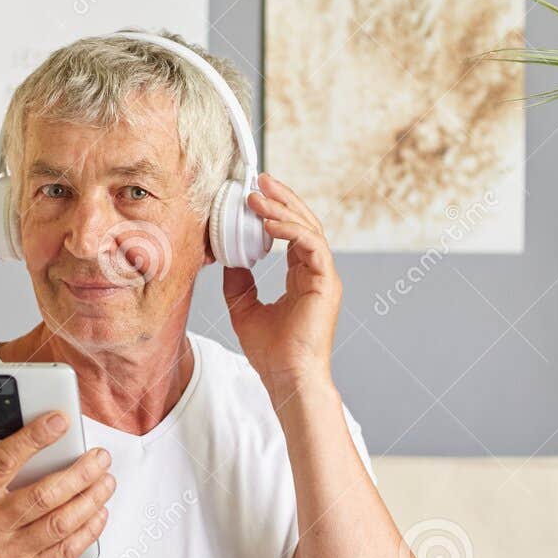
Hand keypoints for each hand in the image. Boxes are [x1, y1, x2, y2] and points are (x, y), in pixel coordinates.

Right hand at [0, 411, 113, 557]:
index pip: (3, 461)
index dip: (34, 438)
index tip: (61, 419)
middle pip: (43, 493)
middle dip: (80, 472)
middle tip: (100, 456)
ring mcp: (6, 554)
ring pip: (59, 522)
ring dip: (90, 499)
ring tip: (107, 481)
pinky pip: (64, 552)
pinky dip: (88, 531)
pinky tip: (99, 513)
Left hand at [224, 173, 339, 399]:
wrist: (287, 377)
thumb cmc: (271, 352)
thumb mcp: (244, 309)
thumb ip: (240, 282)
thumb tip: (230, 258)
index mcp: (301, 278)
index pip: (292, 235)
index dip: (275, 212)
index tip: (254, 195)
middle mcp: (316, 273)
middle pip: (303, 224)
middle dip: (282, 199)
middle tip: (260, 180)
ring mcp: (324, 277)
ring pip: (309, 229)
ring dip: (283, 209)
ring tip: (258, 195)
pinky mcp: (326, 282)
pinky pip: (311, 245)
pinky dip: (290, 230)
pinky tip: (269, 223)